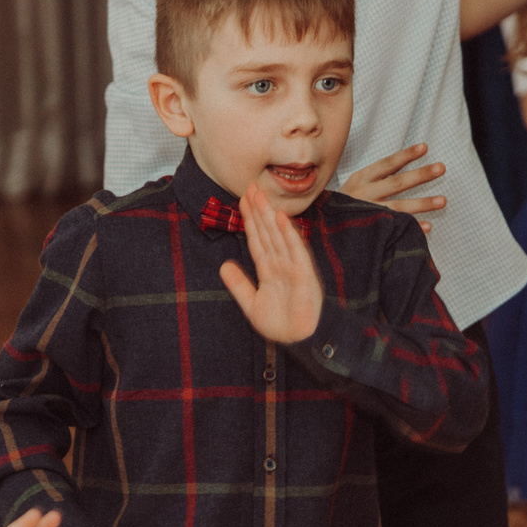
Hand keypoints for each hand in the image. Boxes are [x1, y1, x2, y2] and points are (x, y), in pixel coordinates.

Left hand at [217, 181, 324, 343]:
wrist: (300, 340)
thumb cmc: (281, 324)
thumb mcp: (251, 304)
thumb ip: (239, 285)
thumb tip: (224, 266)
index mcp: (269, 269)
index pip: (256, 239)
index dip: (249, 220)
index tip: (242, 200)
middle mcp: (280, 263)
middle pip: (266, 231)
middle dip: (258, 209)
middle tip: (250, 186)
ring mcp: (292, 266)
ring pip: (278, 235)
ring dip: (269, 215)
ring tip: (260, 195)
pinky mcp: (303, 273)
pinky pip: (294, 250)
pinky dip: (288, 233)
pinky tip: (281, 218)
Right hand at [340, 142, 446, 220]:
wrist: (319, 226)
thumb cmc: (342, 204)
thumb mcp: (353, 186)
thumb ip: (376, 179)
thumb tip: (403, 165)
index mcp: (360, 179)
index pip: (386, 164)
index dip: (405, 156)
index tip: (425, 147)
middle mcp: (364, 194)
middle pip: (396, 183)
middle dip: (420, 175)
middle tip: (441, 168)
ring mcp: (367, 213)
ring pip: (399, 207)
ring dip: (422, 203)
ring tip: (443, 200)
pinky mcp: (369, 230)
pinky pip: (394, 228)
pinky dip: (412, 227)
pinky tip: (428, 226)